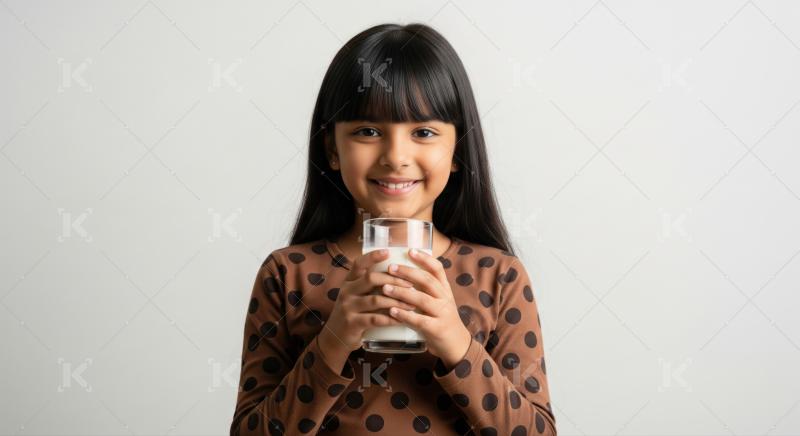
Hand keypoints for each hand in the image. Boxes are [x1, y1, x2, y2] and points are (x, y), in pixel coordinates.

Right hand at [320, 249, 416, 352]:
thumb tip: (398, 274)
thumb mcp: (356, 296)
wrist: (335, 338)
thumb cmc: (353, 313)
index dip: (373, 256)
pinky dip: (391, 319)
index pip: (359, 263)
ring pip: (375, 300)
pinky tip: (402, 319)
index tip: (388, 252)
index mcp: (349, 281)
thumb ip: (370, 286)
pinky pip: (375, 319)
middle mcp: (347, 291)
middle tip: (411, 284)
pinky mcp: (352, 323)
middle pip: (371, 279)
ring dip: (396, 301)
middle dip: (394, 280)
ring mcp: (347, 307)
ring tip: (411, 304)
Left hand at [383, 248, 472, 367]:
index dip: (424, 258)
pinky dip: (405, 315)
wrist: (456, 345)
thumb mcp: (438, 300)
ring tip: (385, 288)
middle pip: (427, 281)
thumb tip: (402, 272)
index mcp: (445, 289)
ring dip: (402, 292)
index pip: (437, 268)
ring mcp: (442, 314)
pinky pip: (420, 320)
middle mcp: (445, 298)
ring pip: (422, 299)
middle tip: (391, 268)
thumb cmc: (441, 320)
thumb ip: (425, 289)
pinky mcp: (437, 329)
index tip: (410, 251)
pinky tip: (392, 311)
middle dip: (408, 272)